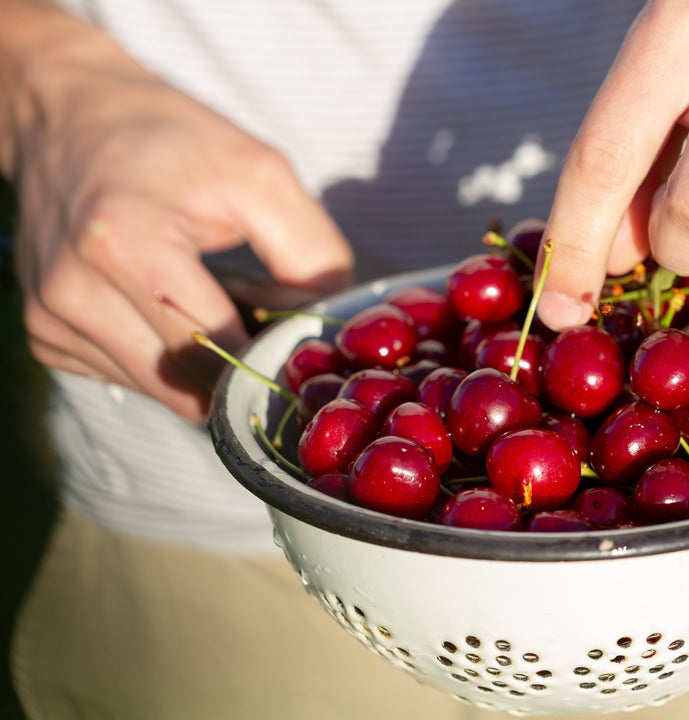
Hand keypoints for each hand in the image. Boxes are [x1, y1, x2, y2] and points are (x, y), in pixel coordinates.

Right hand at [4, 9, 353, 420]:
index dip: (270, 353)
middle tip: (258, 315)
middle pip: (192, 380)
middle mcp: (74, 291)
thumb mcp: (260, 174)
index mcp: (126, 244)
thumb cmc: (171, 141)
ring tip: (210, 302)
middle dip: (240, 362)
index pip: (218, 346)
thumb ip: (311, 253)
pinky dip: (163, 359)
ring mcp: (50, 318)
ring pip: (164, 391)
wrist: (68, 116)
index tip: (298, 340)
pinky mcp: (45, 333)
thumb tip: (327, 325)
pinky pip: (130, 379)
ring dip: (203, 366)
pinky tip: (168, 308)